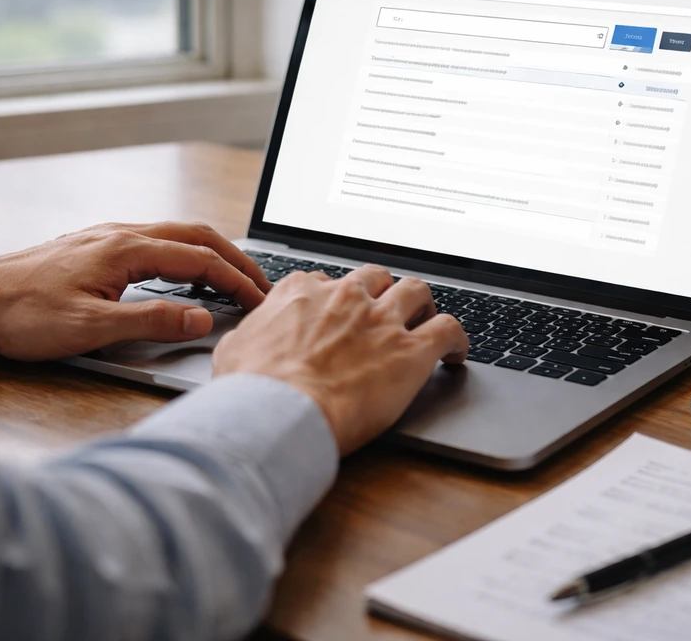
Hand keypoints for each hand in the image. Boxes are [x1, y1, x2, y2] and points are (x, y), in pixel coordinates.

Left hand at [0, 222, 270, 360]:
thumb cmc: (23, 315)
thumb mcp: (91, 329)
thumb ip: (151, 321)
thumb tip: (202, 318)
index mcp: (127, 250)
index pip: (201, 260)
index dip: (237, 281)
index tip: (261, 301)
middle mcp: (122, 234)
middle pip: (197, 236)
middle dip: (236, 259)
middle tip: (261, 285)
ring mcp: (109, 237)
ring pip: (178, 235)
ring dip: (212, 254)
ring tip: (233, 280)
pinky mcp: (98, 246)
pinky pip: (158, 241)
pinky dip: (187, 255)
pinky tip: (184, 276)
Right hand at [212, 265, 468, 455]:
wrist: (279, 412)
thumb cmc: (252, 388)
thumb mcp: (233, 349)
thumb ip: (248, 336)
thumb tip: (245, 341)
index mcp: (303, 292)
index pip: (325, 281)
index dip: (334, 299)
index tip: (337, 313)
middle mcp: (345, 297)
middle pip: (374, 278)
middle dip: (381, 292)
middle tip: (384, 313)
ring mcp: (381, 321)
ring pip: (416, 291)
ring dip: (421, 305)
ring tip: (424, 321)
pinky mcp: (410, 351)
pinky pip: (448, 329)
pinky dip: (457, 338)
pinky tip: (456, 352)